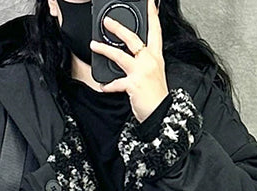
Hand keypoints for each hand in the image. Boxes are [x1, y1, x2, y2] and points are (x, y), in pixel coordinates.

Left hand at [90, 0, 168, 122]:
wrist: (161, 114)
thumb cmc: (157, 97)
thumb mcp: (155, 74)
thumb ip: (145, 62)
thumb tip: (133, 56)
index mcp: (156, 57)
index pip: (155, 30)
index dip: (152, 15)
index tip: (149, 4)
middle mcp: (149, 61)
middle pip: (133, 38)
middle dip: (118, 28)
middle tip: (107, 21)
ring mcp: (141, 72)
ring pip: (119, 55)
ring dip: (104, 49)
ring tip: (94, 45)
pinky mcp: (133, 84)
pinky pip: (116, 82)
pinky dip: (108, 85)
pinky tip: (103, 86)